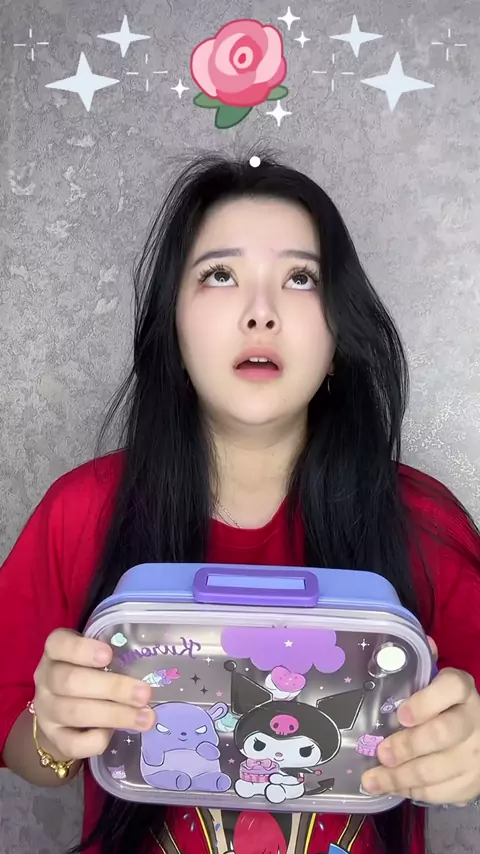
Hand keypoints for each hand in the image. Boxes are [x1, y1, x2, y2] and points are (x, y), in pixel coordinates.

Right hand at [33, 629, 155, 760]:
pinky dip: (95, 740)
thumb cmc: (88, 674)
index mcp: (55, 651)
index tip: (109, 655)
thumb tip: (153, 670)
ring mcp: (46, 710)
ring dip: (114, 715)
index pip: (58, 644)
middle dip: (112, 688)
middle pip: (71, 681)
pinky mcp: (53, 738)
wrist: (63, 715)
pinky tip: (114, 734)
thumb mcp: (95, 658)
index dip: (82, 650)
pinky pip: (71, 743)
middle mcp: (46, 679)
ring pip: (74, 712)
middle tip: (144, 694)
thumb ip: (114, 658)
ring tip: (145, 718)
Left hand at [362, 639, 479, 804]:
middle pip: (442, 734)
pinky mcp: (472, 784)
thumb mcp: (436, 683)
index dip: (426, 702)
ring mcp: (475, 755)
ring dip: (401, 777)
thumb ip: (422, 666)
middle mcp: (474, 720)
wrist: (479, 736)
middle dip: (407, 745)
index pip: (451, 688)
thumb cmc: (446, 705)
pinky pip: (441, 792)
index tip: (401, 714)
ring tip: (373, 779)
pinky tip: (391, 788)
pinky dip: (413, 792)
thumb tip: (409, 643)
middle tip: (381, 752)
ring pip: (438, 769)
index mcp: (462, 689)